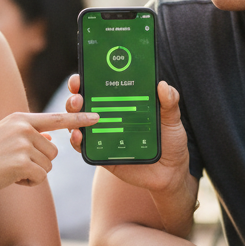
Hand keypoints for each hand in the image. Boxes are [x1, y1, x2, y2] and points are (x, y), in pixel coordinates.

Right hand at [0, 110, 97, 195]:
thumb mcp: (5, 137)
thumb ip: (29, 136)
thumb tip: (52, 139)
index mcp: (20, 118)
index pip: (57, 118)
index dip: (79, 119)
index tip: (97, 117)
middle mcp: (24, 128)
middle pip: (54, 151)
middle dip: (39, 163)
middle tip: (14, 164)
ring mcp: (23, 144)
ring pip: (48, 165)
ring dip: (34, 173)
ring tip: (10, 170)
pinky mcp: (22, 162)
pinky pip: (40, 177)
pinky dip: (29, 182)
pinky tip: (11, 178)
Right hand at [65, 76, 191, 194]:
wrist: (170, 172)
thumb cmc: (170, 141)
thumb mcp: (172, 119)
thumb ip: (169, 102)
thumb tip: (163, 85)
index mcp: (123, 103)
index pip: (100, 87)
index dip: (87, 78)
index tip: (83, 72)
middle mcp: (108, 116)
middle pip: (83, 103)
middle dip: (75, 95)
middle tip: (78, 95)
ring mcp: (102, 135)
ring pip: (78, 122)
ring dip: (73, 115)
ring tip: (78, 109)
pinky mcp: (100, 154)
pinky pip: (83, 146)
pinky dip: (77, 140)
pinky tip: (79, 134)